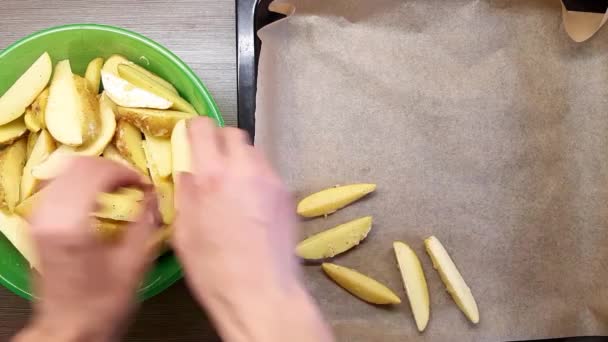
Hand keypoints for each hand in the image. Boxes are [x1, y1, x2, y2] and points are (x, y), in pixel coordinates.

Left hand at [13, 158, 159, 341]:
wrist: (69, 329)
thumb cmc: (103, 303)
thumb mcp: (134, 263)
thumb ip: (146, 222)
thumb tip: (154, 195)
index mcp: (73, 224)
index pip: (97, 172)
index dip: (126, 172)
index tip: (144, 184)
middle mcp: (49, 215)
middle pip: (78, 165)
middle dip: (112, 168)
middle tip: (134, 182)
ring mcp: (38, 218)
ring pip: (64, 170)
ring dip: (95, 172)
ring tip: (119, 186)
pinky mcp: (37, 223)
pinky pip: (56, 184)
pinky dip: (79, 181)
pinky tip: (97, 194)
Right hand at [173, 118, 332, 341]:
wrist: (261, 292)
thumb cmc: (215, 270)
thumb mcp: (184, 233)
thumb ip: (185, 194)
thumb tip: (188, 172)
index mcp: (212, 176)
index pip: (204, 128)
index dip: (194, 128)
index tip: (190, 137)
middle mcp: (245, 170)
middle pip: (234, 134)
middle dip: (219, 141)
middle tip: (211, 161)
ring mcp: (271, 181)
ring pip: (254, 152)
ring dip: (240, 160)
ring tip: (232, 185)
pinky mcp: (287, 195)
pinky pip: (268, 173)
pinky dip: (256, 178)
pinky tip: (250, 203)